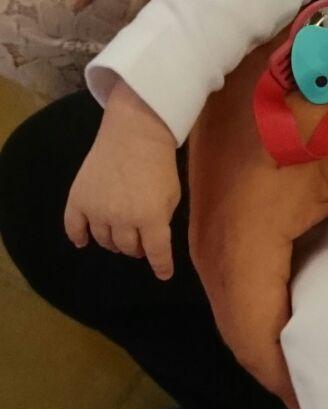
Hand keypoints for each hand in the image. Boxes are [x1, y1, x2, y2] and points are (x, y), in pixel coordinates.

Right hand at [64, 81, 180, 280]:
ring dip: (114, 242)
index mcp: (151, 217)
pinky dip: (78, 237)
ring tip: (120, 235)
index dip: (161, 267)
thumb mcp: (173, 194)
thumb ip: (162, 220)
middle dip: (137, 248)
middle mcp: (122, 218)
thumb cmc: (159, 163)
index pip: (157, 253)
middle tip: (140, 241)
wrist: (134, 133)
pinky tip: (82, 242)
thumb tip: (151, 241)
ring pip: (104, 240)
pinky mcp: (79, 198)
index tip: (163, 275)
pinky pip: (74, 227)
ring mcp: (98, 209)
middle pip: (128, 248)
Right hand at [188, 59, 327, 408]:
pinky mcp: (214, 222)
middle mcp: (212, 254)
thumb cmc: (300, 102)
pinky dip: (267, 308)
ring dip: (273, 341)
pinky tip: (309, 311)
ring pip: (236, 313)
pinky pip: (236, 285)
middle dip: (284, 372)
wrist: (251, 51)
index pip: (258, 344)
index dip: (291, 384)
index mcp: (241, 249)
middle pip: (242, 338)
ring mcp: (206, 238)